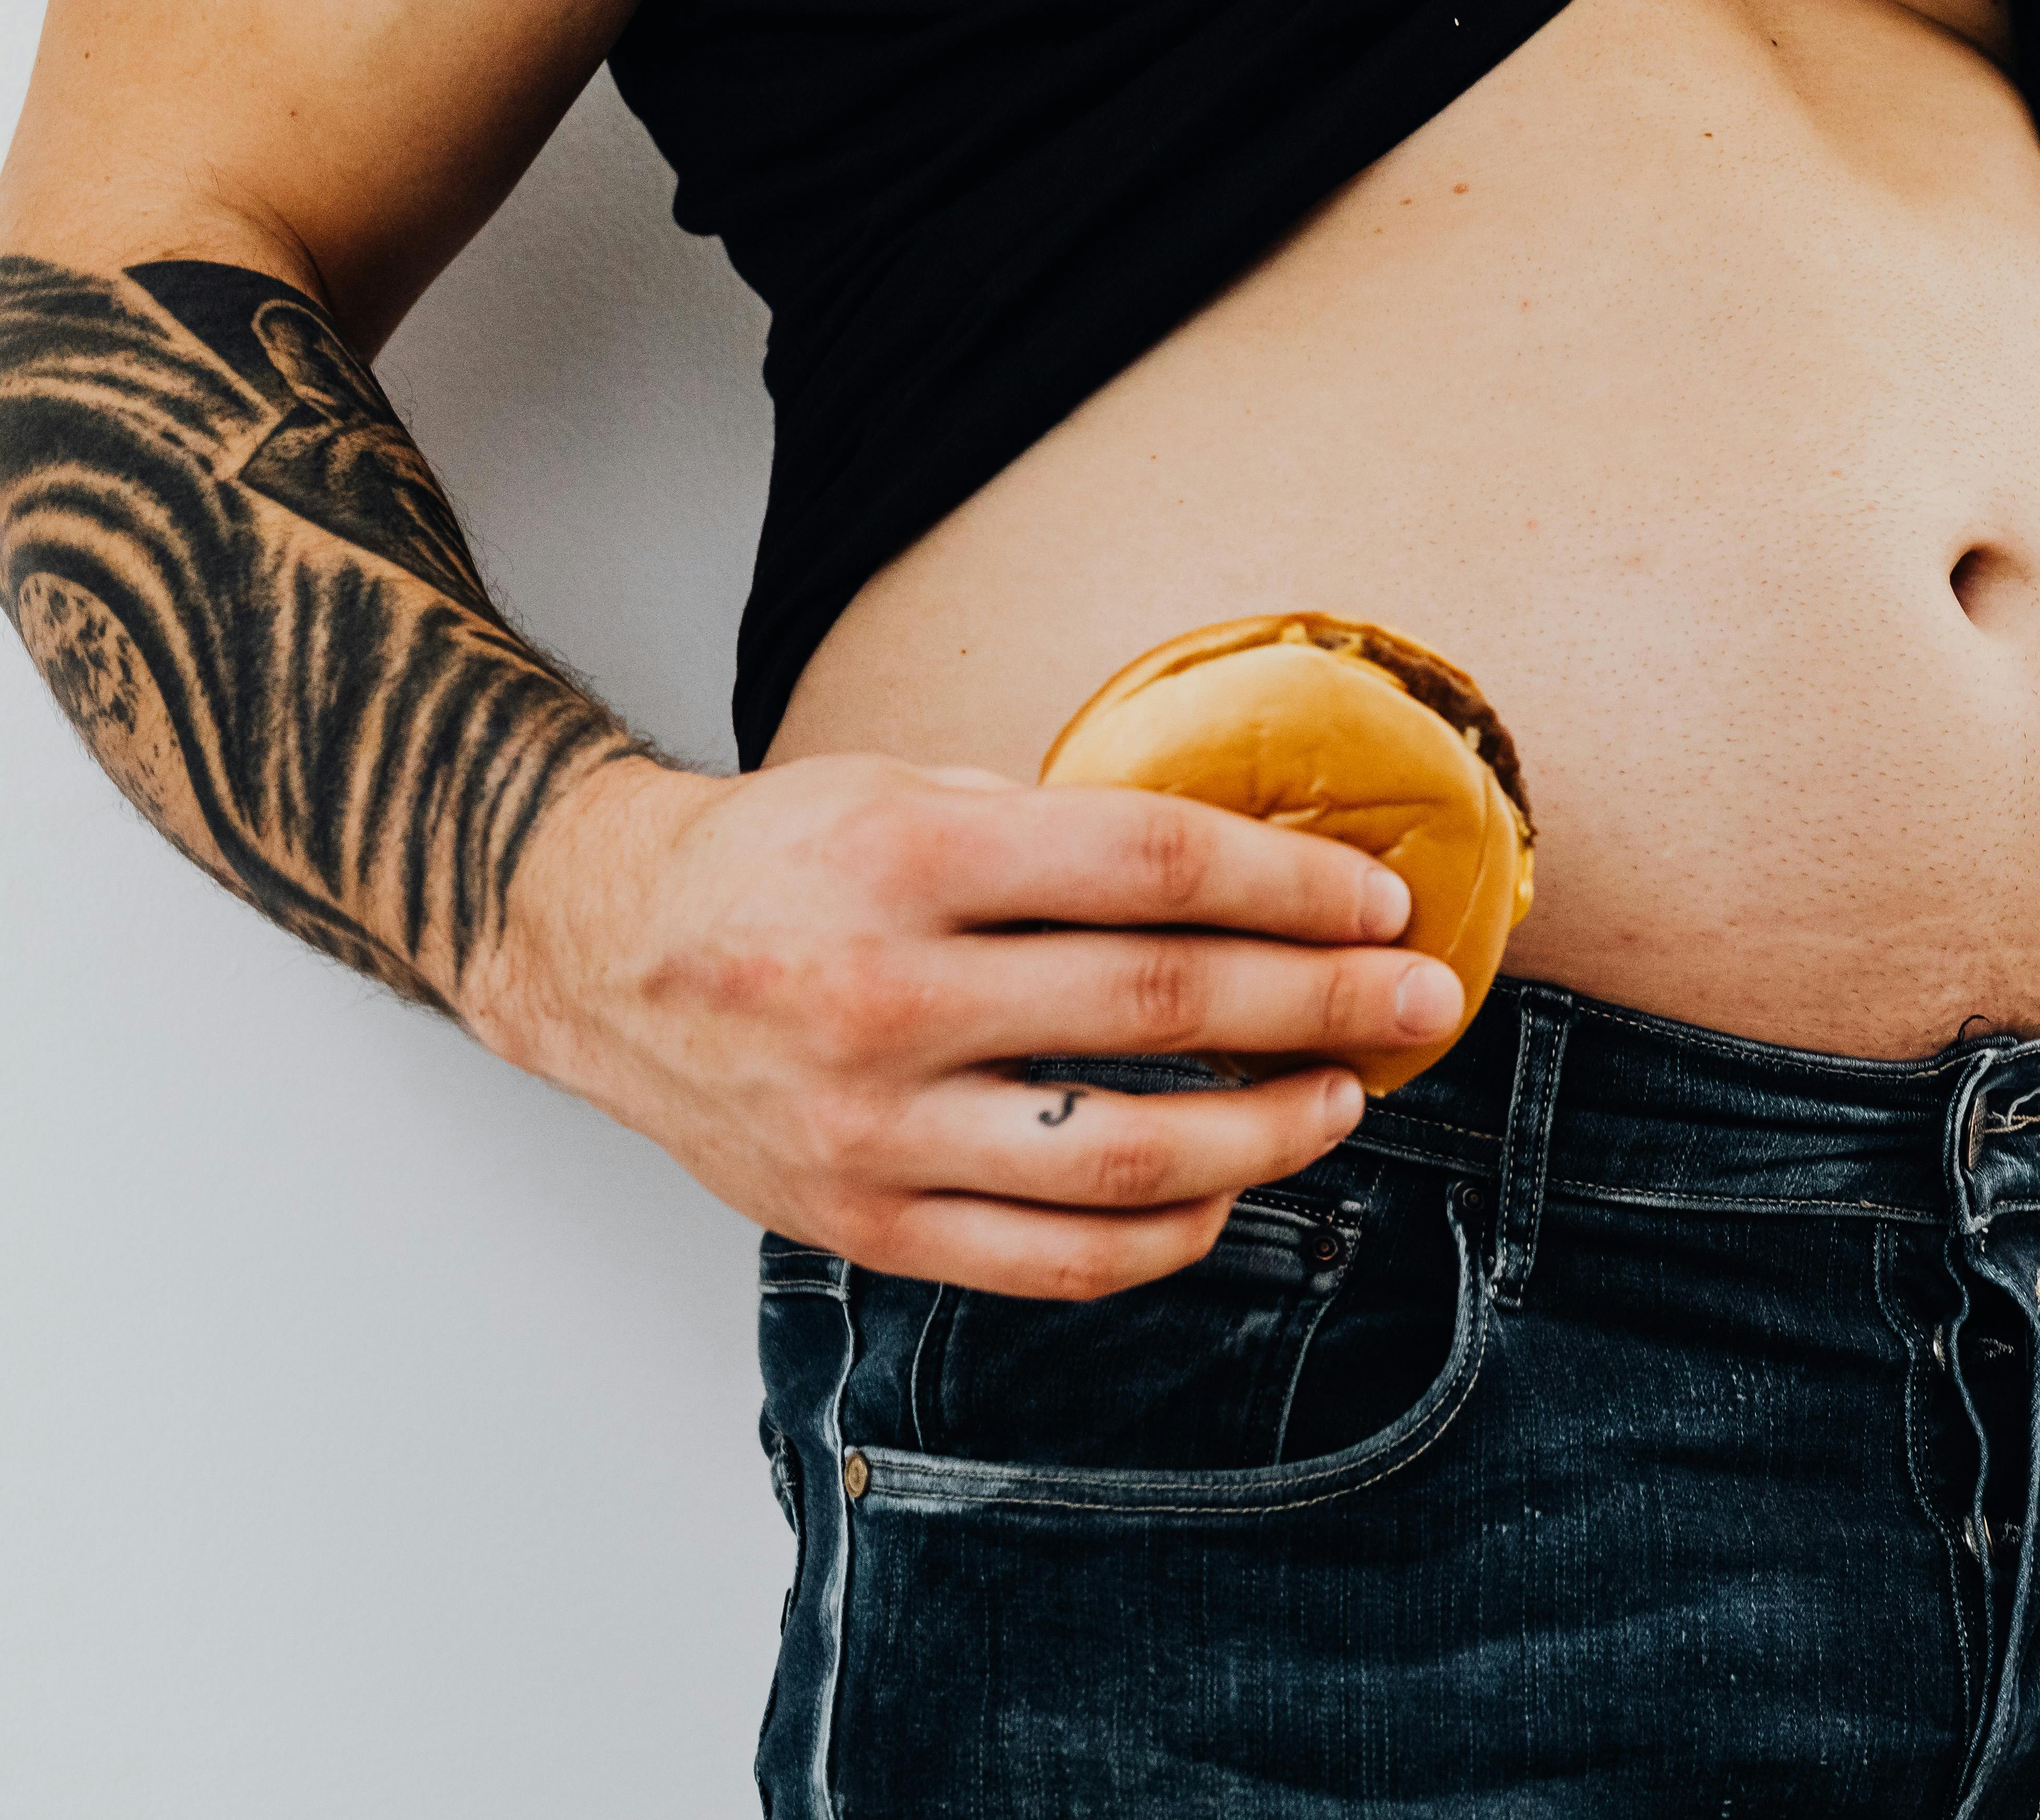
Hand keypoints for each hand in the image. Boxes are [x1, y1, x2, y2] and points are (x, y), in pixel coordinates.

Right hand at [465, 754, 1465, 1299]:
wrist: (607, 957)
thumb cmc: (786, 860)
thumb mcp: (911, 792)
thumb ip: (1063, 837)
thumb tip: (1259, 877)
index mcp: (905, 859)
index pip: (1154, 868)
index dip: (1291, 886)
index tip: (1380, 903)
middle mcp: (884, 996)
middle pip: (1163, 1006)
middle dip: (1322, 1004)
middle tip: (1421, 1000)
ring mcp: (870, 1128)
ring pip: (1126, 1154)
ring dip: (1267, 1132)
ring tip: (1343, 1098)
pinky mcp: (862, 1224)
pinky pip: (1053, 1257)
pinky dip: (1164, 1234)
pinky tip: (1224, 1189)